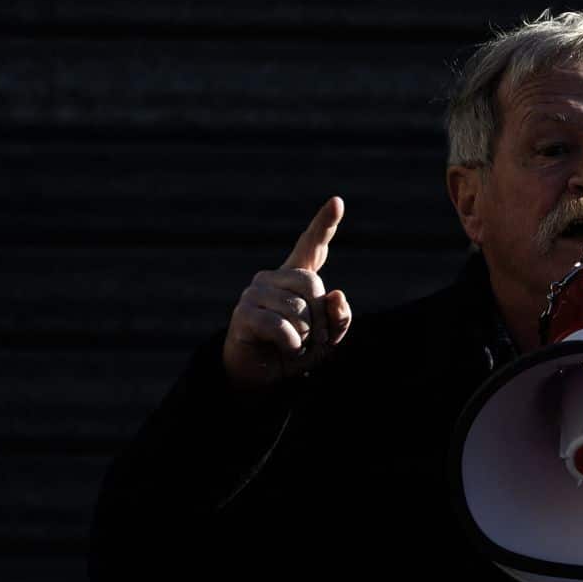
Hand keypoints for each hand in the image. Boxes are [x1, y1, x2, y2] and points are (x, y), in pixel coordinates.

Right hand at [222, 196, 352, 388]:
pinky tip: (285, 350)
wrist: (261, 379)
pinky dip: (291, 344)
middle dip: (319, 319)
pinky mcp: (244, 314)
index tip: (337, 202)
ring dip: (305, 336)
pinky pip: (281, 326)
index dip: (324, 224)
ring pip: (297, 308)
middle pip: (312, 283)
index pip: (311, 246)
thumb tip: (337, 295)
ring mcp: (255, 294)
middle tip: (310, 340)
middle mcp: (272, 279)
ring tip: (295, 347)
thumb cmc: (295, 352)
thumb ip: (338, 318)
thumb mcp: (326, 338)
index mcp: (295, 278)